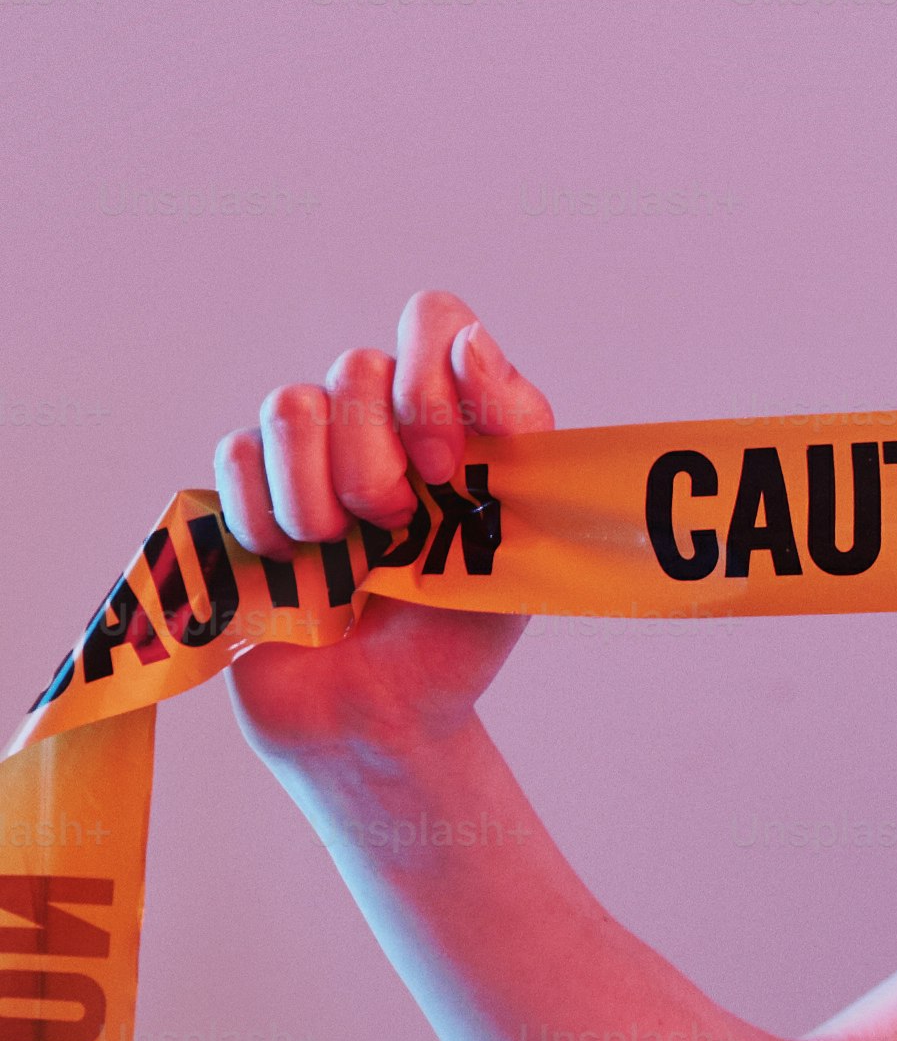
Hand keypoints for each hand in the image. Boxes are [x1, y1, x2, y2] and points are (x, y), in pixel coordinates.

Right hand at [215, 291, 556, 773]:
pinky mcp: (250, 490)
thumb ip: (512, 441)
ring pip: (291, 405)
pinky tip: (292, 563)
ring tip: (341, 556)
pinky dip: (264, 515)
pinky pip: (237, 455)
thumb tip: (474, 341)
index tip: (445, 471)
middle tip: (392, 531)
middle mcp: (386, 421)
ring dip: (316, 494)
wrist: (374, 719)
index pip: (434, 321)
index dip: (430, 382)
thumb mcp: (515, 548)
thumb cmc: (456, 639)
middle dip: (374, 462)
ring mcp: (314, 452)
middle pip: (356, 366)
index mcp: (463, 422)